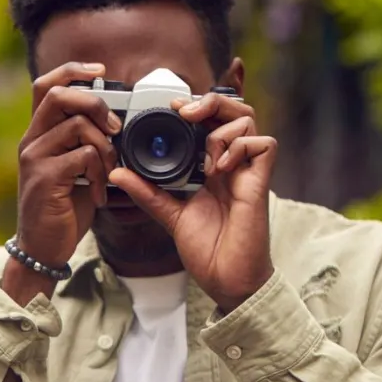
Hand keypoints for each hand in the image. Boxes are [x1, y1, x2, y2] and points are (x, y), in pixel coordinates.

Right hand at [8, 62, 120, 299]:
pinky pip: (81, 157)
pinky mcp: (44, 179)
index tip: (100, 71)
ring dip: (105, 146)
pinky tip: (102, 192)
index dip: (72, 71)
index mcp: (39, 134)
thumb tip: (120, 121)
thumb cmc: (64, 207)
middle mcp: (31, 140)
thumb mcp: (77, 168)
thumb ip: (88, 143)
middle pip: (59, 96)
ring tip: (110, 170)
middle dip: (95, 103)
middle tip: (115, 127)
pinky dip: (100, 172)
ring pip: (76, 126)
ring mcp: (34, 158)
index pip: (46, 86)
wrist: (43, 248)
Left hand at [109, 92, 275, 312]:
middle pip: (235, 111)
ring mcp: (248, 172)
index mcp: (214, 167)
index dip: (197, 107)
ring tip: (205, 156)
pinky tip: (219, 167)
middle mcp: (233, 164)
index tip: (171, 108)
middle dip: (211, 102)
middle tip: (184, 112)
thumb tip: (118, 173)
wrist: (226, 278)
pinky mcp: (260, 183)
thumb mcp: (169, 214)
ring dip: (221, 128)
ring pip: (249, 120)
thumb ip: (147, 191)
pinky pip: (264, 144)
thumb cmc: (207, 250)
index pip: (213, 121)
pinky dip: (239, 146)